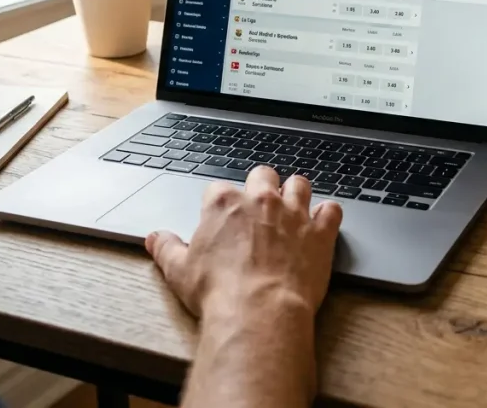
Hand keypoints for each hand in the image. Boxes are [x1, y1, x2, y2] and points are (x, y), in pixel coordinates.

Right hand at [146, 166, 342, 318]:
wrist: (258, 311)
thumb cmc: (219, 292)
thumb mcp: (180, 271)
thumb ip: (167, 248)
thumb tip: (155, 238)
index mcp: (224, 204)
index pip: (219, 189)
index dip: (219, 202)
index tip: (221, 216)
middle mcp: (261, 201)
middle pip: (263, 175)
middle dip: (261, 185)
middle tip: (260, 205)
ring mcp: (293, 214)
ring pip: (300, 184)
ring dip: (296, 193)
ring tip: (293, 206)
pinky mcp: (320, 232)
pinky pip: (332, 210)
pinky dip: (329, 214)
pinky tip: (324, 222)